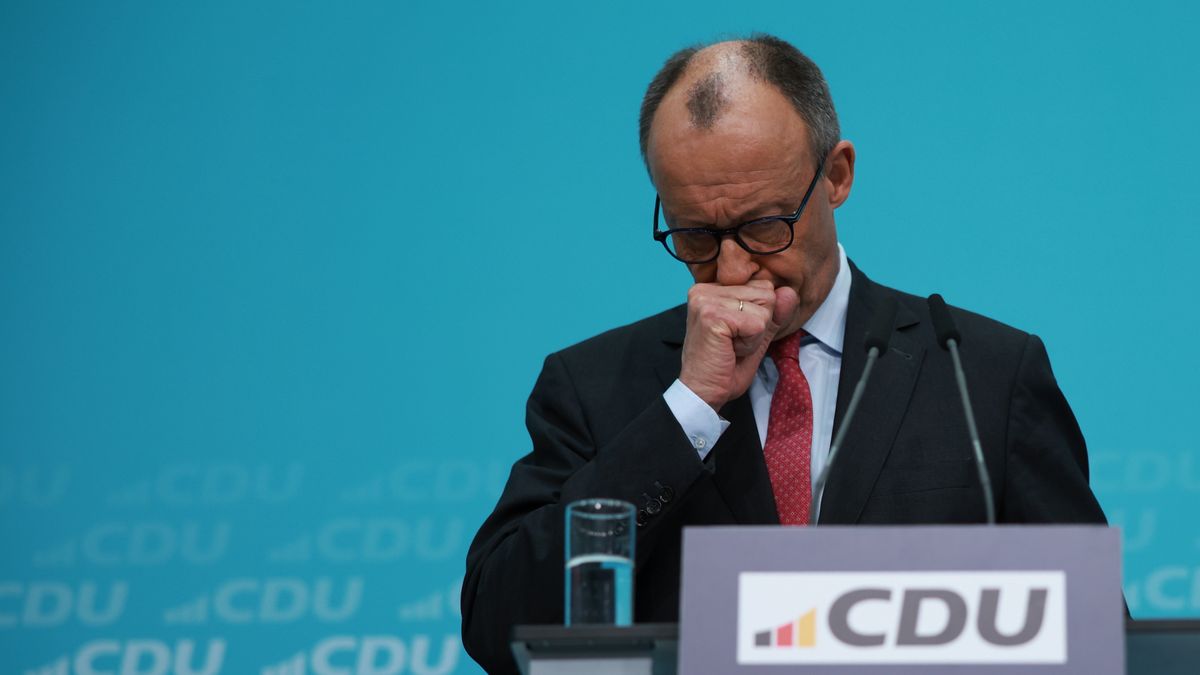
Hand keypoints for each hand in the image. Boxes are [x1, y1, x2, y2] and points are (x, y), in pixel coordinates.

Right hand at [679, 280, 799, 409]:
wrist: (703, 393)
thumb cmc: (725, 367)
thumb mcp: (757, 335)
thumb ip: (775, 313)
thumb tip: (789, 291)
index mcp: (712, 289)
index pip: (762, 286)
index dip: (760, 315)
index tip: (736, 334)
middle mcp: (705, 289)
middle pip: (766, 293)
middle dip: (759, 323)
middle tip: (734, 342)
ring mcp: (706, 300)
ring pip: (764, 307)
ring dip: (755, 334)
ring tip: (731, 346)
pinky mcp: (712, 316)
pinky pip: (757, 323)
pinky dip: (751, 343)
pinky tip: (730, 350)